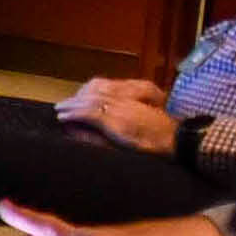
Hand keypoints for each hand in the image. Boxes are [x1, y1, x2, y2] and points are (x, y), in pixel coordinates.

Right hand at [55, 74, 174, 149]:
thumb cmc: (148, 149)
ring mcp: (129, 99)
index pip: (88, 111)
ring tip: (73, 99)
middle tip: (59, 107)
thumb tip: (72, 130)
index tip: (59, 116)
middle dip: (74, 101)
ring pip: (101, 88)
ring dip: (84, 93)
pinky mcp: (136, 95)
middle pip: (92, 97)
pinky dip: (98, 88)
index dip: (72, 112)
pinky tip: (94, 93)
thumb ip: (95, 138)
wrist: (176, 138)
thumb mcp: (120, 149)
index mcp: (116, 120)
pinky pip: (113, 86)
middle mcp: (121, 105)